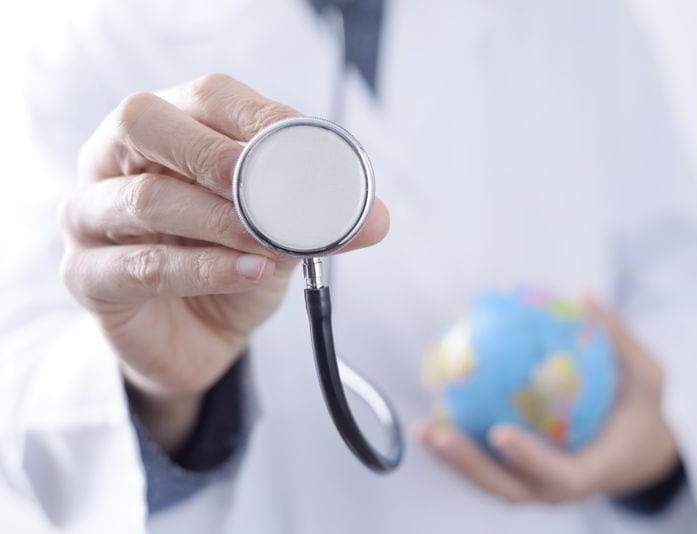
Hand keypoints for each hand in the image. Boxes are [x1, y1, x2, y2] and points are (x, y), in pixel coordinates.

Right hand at [59, 74, 389, 451]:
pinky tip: (251, 272)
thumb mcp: (280, 237)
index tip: (305, 145)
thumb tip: (376, 218)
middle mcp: (117, 161)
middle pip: (144, 123)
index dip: (256, 116)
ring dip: (219, 220)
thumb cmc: (232, 265)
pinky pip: (143, 265)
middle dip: (211, 151)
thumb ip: (317, 220)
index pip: (205, 97)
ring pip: (145, 199)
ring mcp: (92, 217)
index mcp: (168, 132)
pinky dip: (205, 268)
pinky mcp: (88, 276)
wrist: (199, 337)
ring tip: (269, 241)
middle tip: (260, 180)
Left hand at [417, 297, 677, 503]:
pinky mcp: (518, 476)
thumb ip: (619, 340)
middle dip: (469, 465)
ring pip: (488, 481)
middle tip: (436, 431)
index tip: (500, 433)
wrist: (637, 451)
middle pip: (508, 488)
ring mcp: (535, 485)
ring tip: (420, 427)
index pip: (560, 476)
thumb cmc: (641, 410)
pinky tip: (433, 410)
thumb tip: (585, 293)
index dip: (529, 459)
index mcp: (594, 471)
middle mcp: (558, 487)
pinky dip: (458, 444)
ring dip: (452, 460)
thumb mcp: (648, 375)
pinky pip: (485, 463)